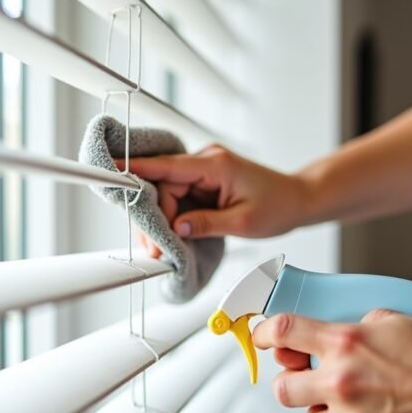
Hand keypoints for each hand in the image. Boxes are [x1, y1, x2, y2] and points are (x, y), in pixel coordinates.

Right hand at [121, 146, 311, 257]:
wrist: (298, 199)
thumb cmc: (278, 207)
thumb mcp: (243, 222)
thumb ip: (207, 223)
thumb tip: (176, 228)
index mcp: (216, 165)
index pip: (168, 167)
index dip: (138, 169)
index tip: (112, 172)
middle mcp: (206, 162)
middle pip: (163, 185)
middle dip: (154, 216)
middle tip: (154, 250)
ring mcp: (204, 171)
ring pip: (168, 193)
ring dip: (162, 219)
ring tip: (162, 249)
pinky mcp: (204, 182)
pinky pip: (179, 197)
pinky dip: (173, 217)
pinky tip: (173, 236)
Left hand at [252, 309, 411, 412]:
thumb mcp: (393, 321)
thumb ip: (357, 327)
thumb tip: (341, 332)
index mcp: (343, 343)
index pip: (282, 331)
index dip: (264, 334)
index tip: (263, 340)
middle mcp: (341, 381)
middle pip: (282, 389)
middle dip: (293, 387)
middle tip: (311, 387)